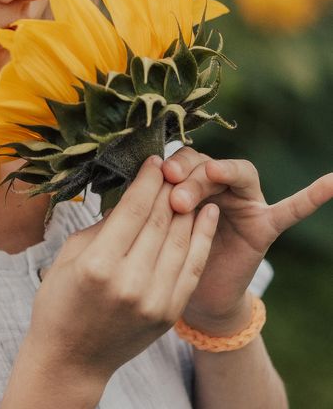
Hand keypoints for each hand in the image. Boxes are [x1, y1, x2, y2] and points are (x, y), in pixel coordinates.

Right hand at [27, 156, 218, 387]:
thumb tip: (133, 195)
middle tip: (174, 164)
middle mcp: (130, 283)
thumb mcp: (72, 254)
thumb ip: (104, 224)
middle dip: (169, 187)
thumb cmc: (61, 300)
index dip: (148, 180)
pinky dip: (202, 237)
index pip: (134, 209)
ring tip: (192, 182)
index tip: (155, 159)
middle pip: (160, 221)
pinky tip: (207, 214)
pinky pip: (192, 267)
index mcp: (99, 264)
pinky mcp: (169, 313)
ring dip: (189, 207)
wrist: (72, 360)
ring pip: (181, 241)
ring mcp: (154, 301)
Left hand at [162, 148, 332, 331]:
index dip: (174, 164)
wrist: (195, 295)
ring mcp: (246, 202)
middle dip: (191, 175)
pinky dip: (312, 196)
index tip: (159, 175)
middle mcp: (220, 184)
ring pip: (237, 174)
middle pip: (208, 163)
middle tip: (176, 197)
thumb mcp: (160, 222)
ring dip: (219, 175)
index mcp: (190, 179)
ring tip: (204, 184)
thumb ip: (158, 200)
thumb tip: (140, 179)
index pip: (184, 158)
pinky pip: (291, 209)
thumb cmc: (170, 252)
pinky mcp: (265, 225)